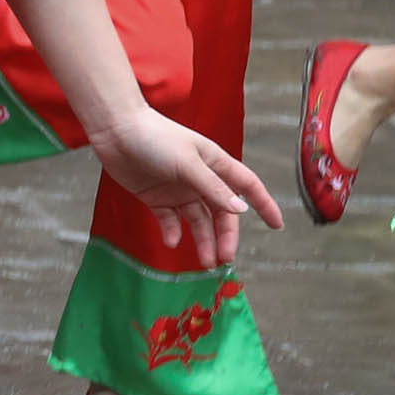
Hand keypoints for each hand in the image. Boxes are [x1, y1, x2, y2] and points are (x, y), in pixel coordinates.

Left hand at [80, 106, 283, 263]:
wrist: (116, 131)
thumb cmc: (155, 138)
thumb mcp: (187, 163)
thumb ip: (213, 187)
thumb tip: (241, 211)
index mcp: (215, 164)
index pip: (248, 186)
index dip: (264, 204)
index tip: (277, 226)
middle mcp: (200, 179)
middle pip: (222, 212)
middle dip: (226, 235)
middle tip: (224, 258)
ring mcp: (179, 189)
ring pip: (198, 220)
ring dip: (202, 240)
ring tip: (204, 263)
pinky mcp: (157, 197)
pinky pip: (170, 220)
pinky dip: (173, 232)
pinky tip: (172, 242)